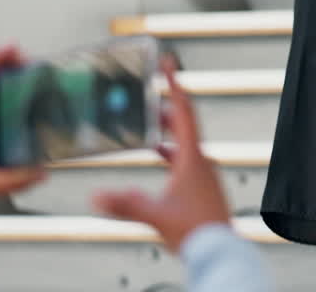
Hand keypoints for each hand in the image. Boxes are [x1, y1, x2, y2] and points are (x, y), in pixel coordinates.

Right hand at [93, 62, 229, 253]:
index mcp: (193, 157)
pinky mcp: (203, 186)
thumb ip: (124, 203)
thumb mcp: (154, 214)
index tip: (169, 63)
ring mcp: (205, 173)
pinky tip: (161, 157)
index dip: (175, 84)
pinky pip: (186, 159)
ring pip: (186, 141)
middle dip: (166, 107)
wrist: (218, 251)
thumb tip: (97, 195)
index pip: (185, 111)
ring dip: (169, 130)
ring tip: (151, 123)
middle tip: (151, 93)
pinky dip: (172, 151)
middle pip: (185, 123)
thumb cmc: (197, 231)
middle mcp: (202, 161)